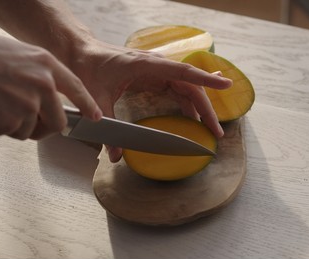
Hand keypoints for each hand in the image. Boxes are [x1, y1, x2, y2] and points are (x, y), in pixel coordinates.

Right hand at [0, 35, 101, 139]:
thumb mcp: (22, 55)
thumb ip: (42, 75)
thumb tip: (53, 101)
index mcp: (46, 64)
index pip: (76, 87)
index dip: (88, 104)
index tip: (95, 117)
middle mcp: (42, 84)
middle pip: (58, 122)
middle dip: (44, 127)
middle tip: (30, 121)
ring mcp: (27, 103)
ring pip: (30, 130)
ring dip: (16, 125)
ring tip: (0, 104)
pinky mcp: (9, 119)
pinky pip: (10, 133)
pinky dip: (0, 127)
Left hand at [70, 39, 231, 161]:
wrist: (81, 52)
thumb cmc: (88, 67)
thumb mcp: (96, 97)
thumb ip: (108, 126)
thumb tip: (115, 156)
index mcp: (145, 65)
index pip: (183, 71)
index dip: (206, 80)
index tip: (226, 85)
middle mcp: (157, 66)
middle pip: (191, 85)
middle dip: (206, 108)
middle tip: (216, 132)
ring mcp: (158, 71)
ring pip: (187, 88)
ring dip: (200, 108)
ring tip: (210, 129)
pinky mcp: (155, 77)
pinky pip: (178, 90)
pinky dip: (188, 105)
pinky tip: (193, 118)